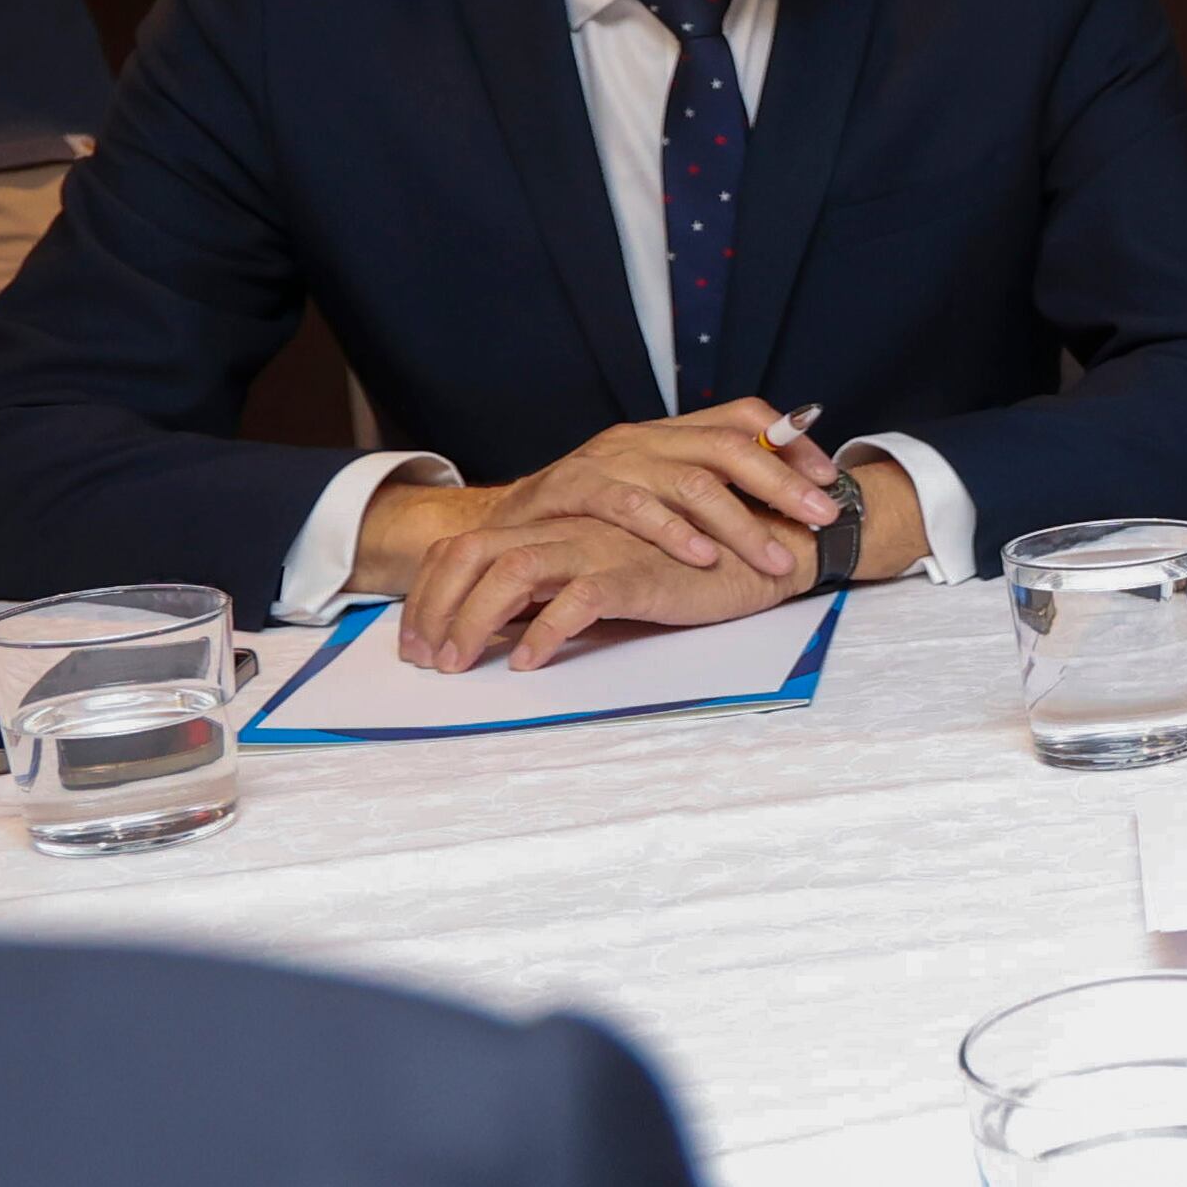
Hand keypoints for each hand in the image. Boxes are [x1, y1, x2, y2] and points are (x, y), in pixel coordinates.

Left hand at [397, 506, 794, 673]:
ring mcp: (602, 544)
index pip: (467, 545)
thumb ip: (563, 585)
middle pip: (471, 553)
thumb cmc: (691, 565)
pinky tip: (530, 662)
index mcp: (558, 522)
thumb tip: (508, 627)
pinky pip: (577, 599)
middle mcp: (570, 525)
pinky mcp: (639, 571)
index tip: (417, 640)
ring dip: (474, 621)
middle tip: (426, 660)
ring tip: (461, 664)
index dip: (431, 591)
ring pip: (511, 573)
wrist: (769, 547)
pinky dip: (544, 633)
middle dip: (433, 608)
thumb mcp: (611, 570)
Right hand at [489, 399, 841, 583]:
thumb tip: (786, 494)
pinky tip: (704, 558)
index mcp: (669, 432)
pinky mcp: (576, 488)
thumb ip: (706, 487)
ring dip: (740, 522)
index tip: (830, 479)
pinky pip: (631, 507)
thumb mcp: (653, 490)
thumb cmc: (590, 515)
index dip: (790, 443)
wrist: (503, 520)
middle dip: (783, 483)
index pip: (743, 417)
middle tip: (825, 517)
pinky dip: (672, 533)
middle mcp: (645, 437)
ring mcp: (611, 459)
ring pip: (690, 480)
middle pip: (729, 447)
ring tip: (775, 559)